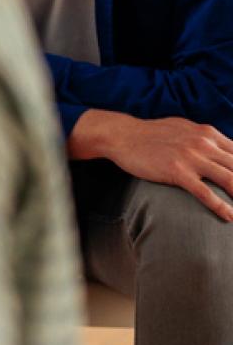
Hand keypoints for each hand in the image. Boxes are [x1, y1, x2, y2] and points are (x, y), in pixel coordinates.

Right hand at [74, 111, 232, 220]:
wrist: (123, 135)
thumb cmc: (151, 133)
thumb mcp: (184, 128)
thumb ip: (204, 138)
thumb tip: (219, 148)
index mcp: (209, 133)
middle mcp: (205, 144)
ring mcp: (192, 158)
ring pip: (229, 180)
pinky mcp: (177, 172)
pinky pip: (205, 192)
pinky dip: (221, 206)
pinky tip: (230, 216)